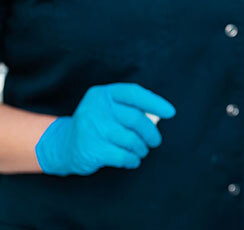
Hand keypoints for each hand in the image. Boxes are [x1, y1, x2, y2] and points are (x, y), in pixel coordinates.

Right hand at [35, 83, 175, 175]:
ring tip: (140, 151)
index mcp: (103, 94)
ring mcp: (92, 129)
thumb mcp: (108, 109)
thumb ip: (130, 108)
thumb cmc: (96, 126)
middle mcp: (96, 108)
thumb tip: (160, 116)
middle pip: (137, 119)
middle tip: (154, 141)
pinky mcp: (92, 149)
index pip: (134, 93)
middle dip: (151, 133)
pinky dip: (132, 160)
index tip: (171, 113)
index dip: (155, 102)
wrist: (63, 145)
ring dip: (141, 149)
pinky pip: (124, 156)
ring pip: (132, 140)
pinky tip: (131, 160)